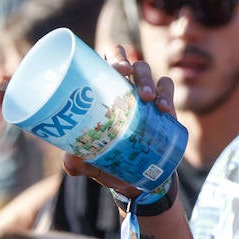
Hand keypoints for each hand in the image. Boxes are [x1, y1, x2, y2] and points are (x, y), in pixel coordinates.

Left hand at [63, 46, 176, 198]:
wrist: (135, 180)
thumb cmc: (107, 163)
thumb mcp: (89, 163)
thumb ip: (75, 162)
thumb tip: (70, 159)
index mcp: (101, 94)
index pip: (101, 65)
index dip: (108, 59)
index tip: (114, 68)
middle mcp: (121, 89)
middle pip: (124, 61)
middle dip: (126, 61)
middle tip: (126, 72)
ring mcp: (143, 95)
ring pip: (146, 71)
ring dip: (147, 80)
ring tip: (147, 98)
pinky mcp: (163, 106)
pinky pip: (167, 87)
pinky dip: (167, 93)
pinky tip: (164, 109)